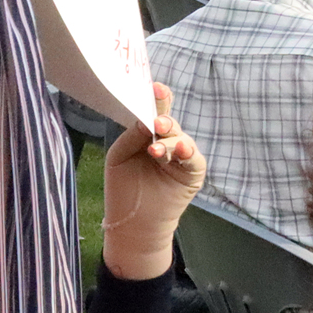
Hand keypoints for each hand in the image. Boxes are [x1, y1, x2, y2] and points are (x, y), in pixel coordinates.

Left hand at [100, 83, 205, 279]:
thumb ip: (132, 135)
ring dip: (170, 139)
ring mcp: (182, 156)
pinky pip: (193, 158)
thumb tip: (145, 118)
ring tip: (156, 148)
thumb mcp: (119, 156)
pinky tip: (179, 148)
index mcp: (149, 135)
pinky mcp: (193, 172)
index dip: (156, 100)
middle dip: (163, 119)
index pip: (154, 113)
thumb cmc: (123, 188)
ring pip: (180, 138)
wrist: (132, 225)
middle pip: (169, 123)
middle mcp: (167, 141)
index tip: (154, 87)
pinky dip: (186, 151)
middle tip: (156, 122)